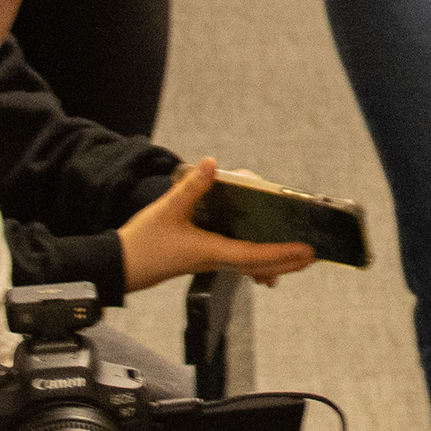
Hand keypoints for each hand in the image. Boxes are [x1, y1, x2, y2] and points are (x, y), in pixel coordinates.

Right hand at [119, 158, 316, 287]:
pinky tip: (259, 265)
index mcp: (211, 250)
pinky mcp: (201, 260)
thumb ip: (191, 186)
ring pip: (249, 267)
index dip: (281, 252)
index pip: (254, 254)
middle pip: (259, 265)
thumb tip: (212, 163)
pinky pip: (236, 264)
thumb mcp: (167, 210)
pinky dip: (253, 263)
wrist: (119, 267)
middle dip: (286, 262)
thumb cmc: (142, 242)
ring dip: (273, 263)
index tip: (305, 250)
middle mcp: (215, 260)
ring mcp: (209, 262)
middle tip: (312, 256)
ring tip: (293, 261)